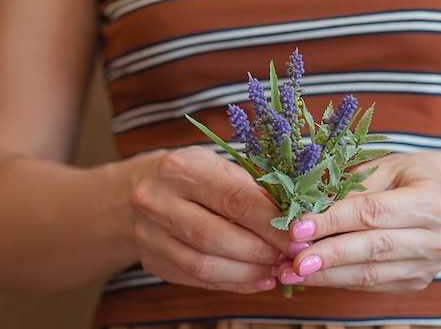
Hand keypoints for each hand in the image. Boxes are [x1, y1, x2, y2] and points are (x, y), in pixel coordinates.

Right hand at [127, 146, 288, 293]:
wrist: (132, 192)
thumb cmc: (190, 174)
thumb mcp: (216, 166)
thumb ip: (250, 189)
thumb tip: (294, 219)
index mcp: (182, 168)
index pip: (233, 199)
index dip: (270, 221)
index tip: (299, 234)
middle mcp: (158, 201)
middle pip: (216, 236)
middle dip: (261, 250)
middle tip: (292, 255)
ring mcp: (150, 235)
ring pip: (204, 265)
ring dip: (248, 272)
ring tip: (278, 270)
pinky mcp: (152, 261)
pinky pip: (197, 280)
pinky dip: (232, 283)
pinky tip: (257, 280)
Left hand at [279, 153, 440, 291]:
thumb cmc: (409, 176)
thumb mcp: (385, 166)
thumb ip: (351, 188)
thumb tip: (307, 210)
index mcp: (433, 199)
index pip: (373, 213)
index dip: (333, 221)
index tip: (297, 229)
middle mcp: (440, 236)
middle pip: (374, 248)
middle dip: (328, 255)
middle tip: (291, 260)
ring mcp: (432, 264)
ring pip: (372, 274)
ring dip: (328, 275)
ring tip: (292, 273)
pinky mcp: (418, 281)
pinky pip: (374, 285)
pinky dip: (339, 281)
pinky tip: (313, 276)